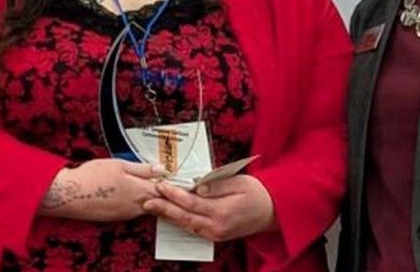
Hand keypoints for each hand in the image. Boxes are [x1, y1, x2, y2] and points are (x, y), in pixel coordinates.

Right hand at [39, 159, 165, 221]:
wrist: (69, 195)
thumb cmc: (91, 176)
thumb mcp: (119, 164)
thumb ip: (142, 168)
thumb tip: (161, 168)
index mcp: (139, 190)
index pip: (164, 190)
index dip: (174, 185)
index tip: (184, 181)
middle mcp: (135, 206)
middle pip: (158, 201)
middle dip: (165, 193)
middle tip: (172, 184)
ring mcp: (126, 214)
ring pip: (146, 206)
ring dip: (151, 198)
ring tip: (152, 187)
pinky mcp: (116, 218)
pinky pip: (134, 211)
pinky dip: (138, 203)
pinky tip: (132, 195)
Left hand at [143, 174, 276, 241]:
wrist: (272, 211)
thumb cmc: (257, 193)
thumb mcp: (239, 182)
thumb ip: (216, 185)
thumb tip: (196, 188)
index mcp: (222, 212)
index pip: (191, 202)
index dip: (173, 194)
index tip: (160, 185)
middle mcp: (216, 226)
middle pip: (184, 217)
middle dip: (164, 208)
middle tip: (147, 200)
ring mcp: (216, 234)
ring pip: (186, 225)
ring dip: (169, 216)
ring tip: (153, 207)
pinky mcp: (216, 236)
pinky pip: (194, 229)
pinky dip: (181, 221)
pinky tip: (171, 215)